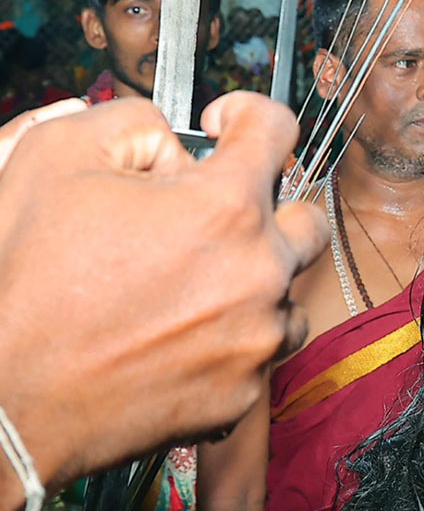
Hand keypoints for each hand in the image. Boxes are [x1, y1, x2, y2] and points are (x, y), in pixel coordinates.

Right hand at [0, 93, 327, 490]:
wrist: (9, 397)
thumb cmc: (26, 284)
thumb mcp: (54, 157)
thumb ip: (130, 123)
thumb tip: (169, 140)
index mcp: (225, 207)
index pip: (277, 128)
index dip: (248, 114)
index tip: (225, 127)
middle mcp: (260, 271)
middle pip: (306, 220)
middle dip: (268, 207)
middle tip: (217, 216)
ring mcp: (258, 336)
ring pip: (290, 293)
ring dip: (257, 280)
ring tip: (195, 283)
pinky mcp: (245, 390)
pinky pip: (261, 351)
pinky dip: (233, 337)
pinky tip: (181, 333)